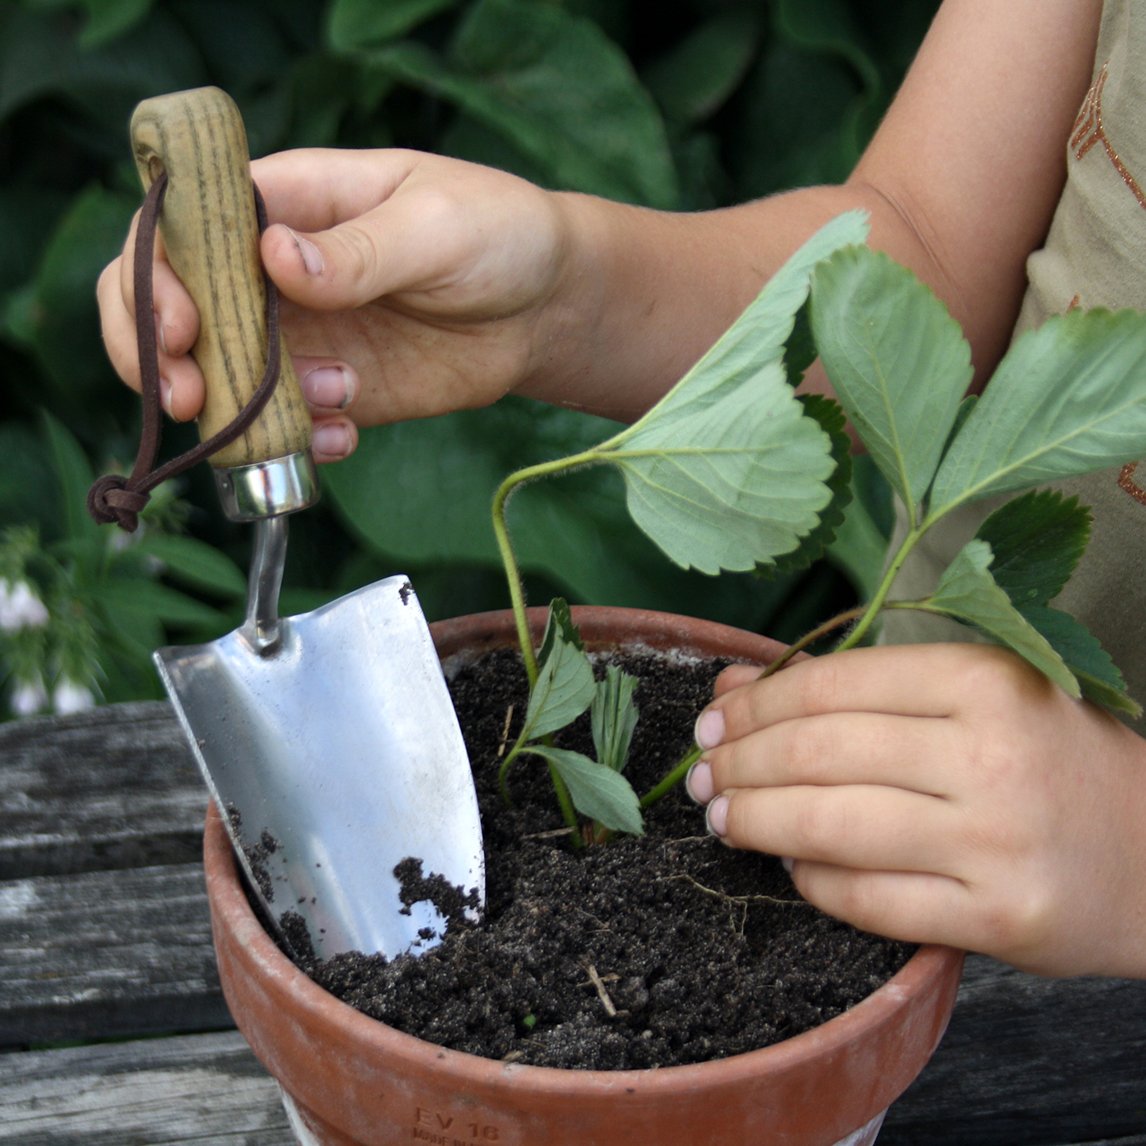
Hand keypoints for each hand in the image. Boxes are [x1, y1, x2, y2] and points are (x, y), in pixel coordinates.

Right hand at [97, 149, 574, 460]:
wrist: (545, 306)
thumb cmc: (496, 232)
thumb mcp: (436, 226)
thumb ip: (360, 250)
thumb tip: (277, 260)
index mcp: (284, 203)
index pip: (178, 229)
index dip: (155, 277)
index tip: (182, 327)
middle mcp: (270, 271)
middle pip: (170, 309)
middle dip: (162, 358)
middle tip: (193, 400)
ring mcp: (298, 336)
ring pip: (219, 380)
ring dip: (245, 410)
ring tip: (339, 400)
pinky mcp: (331, 390)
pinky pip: (283, 427)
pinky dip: (296, 443)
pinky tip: (345, 438)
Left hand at [686, 643, 1145, 977]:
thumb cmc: (1051, 758)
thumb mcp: (975, 696)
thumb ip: (858, 687)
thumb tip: (733, 690)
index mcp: (982, 682)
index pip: (830, 685)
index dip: (753, 705)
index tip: (711, 721)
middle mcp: (988, 756)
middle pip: (817, 752)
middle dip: (738, 763)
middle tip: (701, 774)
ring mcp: (994, 842)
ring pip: (829, 825)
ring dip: (755, 821)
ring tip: (723, 817)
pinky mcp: (999, 919)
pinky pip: (868, 900)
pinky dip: (811, 880)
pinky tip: (790, 864)